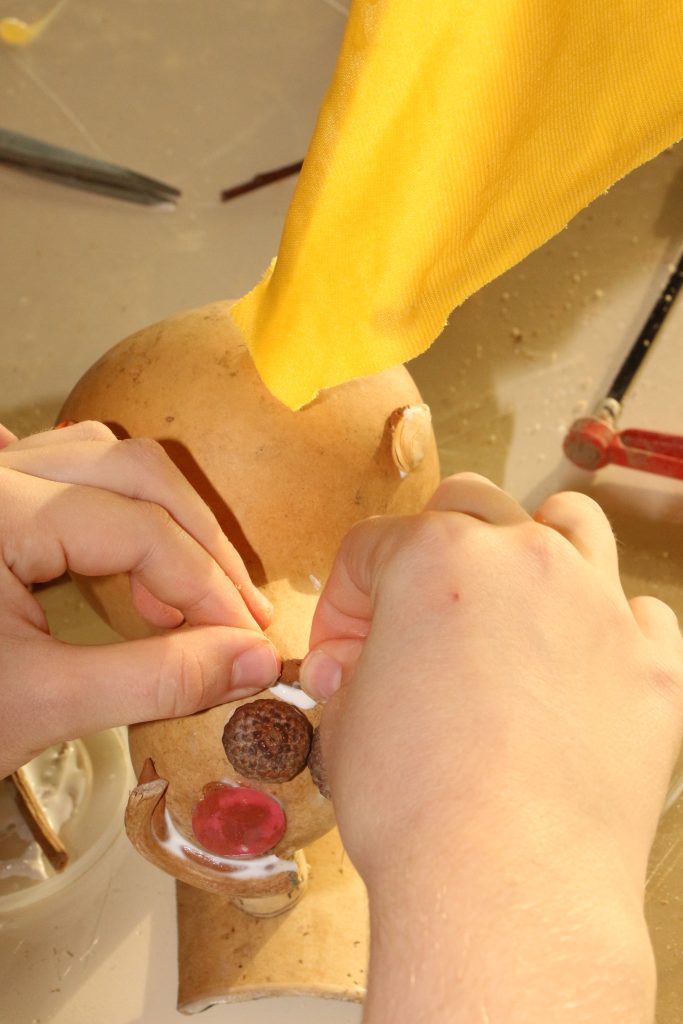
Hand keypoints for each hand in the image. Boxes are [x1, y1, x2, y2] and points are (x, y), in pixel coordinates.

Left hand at [0, 421, 279, 778]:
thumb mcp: (41, 704)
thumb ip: (158, 678)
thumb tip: (257, 662)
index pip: (138, 529)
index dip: (208, 587)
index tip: (251, 643)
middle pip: (131, 470)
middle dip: (197, 544)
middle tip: (238, 615)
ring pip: (101, 457)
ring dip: (160, 519)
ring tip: (183, 596)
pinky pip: (64, 471)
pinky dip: (114, 507)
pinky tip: (123, 556)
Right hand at [300, 473, 682, 1022]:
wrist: (506, 889)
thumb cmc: (420, 811)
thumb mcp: (347, 720)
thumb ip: (357, 667)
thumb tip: (364, 664)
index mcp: (436, 560)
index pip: (371, 545)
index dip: (342, 602)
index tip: (342, 650)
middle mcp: (524, 560)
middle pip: (470, 505)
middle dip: (427, 550)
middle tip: (411, 618)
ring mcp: (598, 604)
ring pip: (571, 522)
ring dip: (531, 545)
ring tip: (509, 599)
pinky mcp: (652, 663)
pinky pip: (636, 608)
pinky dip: (604, 619)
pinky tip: (576, 660)